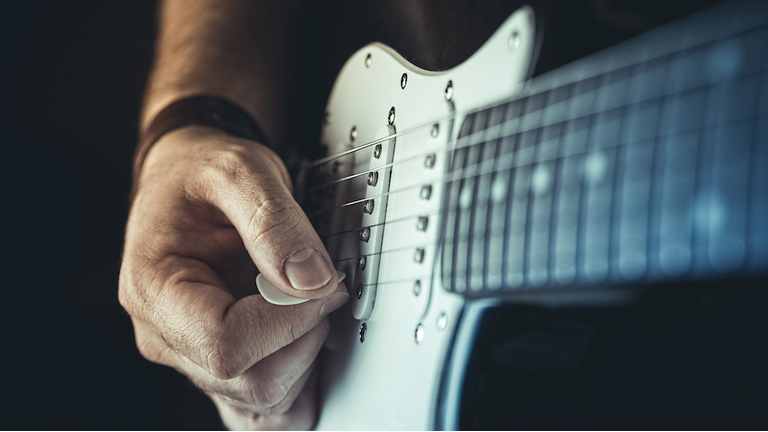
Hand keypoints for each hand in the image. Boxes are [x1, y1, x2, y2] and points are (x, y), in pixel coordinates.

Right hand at [119, 125, 347, 429]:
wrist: (188, 179)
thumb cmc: (200, 174)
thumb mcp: (238, 170)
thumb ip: (274, 221)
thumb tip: (312, 280)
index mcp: (155, 288)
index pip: (224, 343)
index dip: (287, 320)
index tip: (322, 284)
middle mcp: (165, 333)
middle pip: (248, 380)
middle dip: (303, 338)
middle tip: (320, 286)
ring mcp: (190, 355)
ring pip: (261, 397)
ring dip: (303, 356)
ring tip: (305, 301)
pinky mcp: (217, 363)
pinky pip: (259, 405)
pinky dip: (293, 384)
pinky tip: (303, 346)